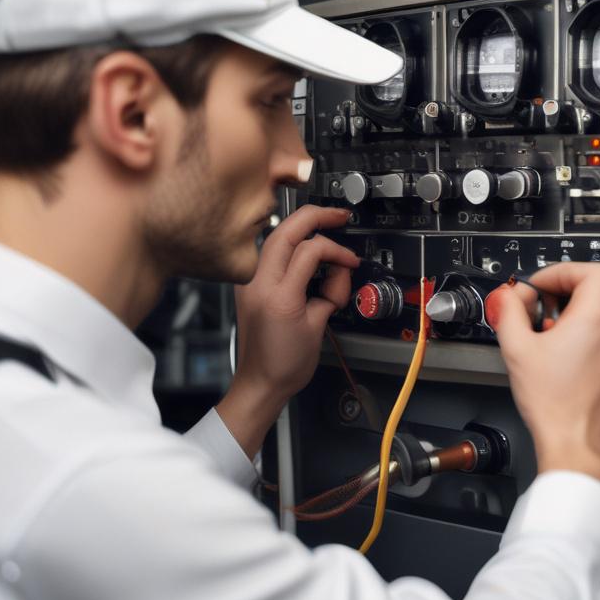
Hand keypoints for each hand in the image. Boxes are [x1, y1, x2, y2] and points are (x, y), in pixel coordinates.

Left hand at [218, 205, 358, 455]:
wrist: (259, 384)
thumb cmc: (285, 365)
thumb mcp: (317, 325)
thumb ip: (330, 291)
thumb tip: (340, 269)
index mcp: (279, 296)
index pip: (310, 251)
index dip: (336, 251)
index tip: (350, 260)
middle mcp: (258, 283)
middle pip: (286, 230)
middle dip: (316, 217)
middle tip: (339, 215)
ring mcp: (250, 282)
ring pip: (276, 237)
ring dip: (303, 230)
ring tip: (327, 238)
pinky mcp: (250, 286)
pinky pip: (271, 255)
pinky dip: (292, 248)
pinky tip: (308, 256)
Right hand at [486, 263, 599, 486]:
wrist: (578, 447)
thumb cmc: (555, 407)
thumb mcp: (517, 350)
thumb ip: (511, 312)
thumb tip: (511, 297)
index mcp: (599, 318)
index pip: (594, 269)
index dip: (563, 271)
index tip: (543, 285)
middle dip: (574, 287)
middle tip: (549, 302)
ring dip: (588, 308)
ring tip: (561, 328)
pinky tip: (574, 351)